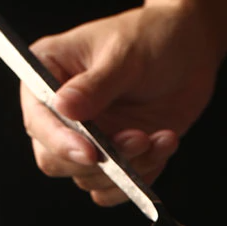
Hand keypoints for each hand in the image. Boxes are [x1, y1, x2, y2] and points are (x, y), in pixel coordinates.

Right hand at [21, 0, 221, 205]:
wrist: (189, 51)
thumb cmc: (150, 39)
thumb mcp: (123, 56)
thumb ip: (95, 86)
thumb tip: (63, 108)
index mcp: (48, 75)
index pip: (38, 121)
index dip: (60, 142)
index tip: (91, 152)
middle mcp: (62, 112)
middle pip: (56, 161)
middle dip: (98, 162)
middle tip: (138, 139)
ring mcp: (90, 138)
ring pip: (91, 179)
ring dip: (129, 168)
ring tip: (158, 137)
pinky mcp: (117, 156)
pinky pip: (119, 186)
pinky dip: (143, 175)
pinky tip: (165, 142)